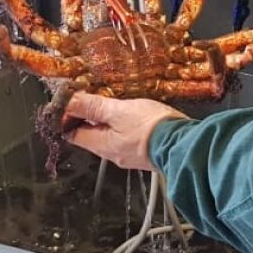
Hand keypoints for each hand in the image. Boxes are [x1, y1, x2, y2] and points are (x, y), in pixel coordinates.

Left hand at [62, 94, 185, 173]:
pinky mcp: (144, 152)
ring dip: (106, 121)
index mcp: (101, 146)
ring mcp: (128, 155)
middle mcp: (112, 154)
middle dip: (87, 118)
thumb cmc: (153, 128)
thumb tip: (68, 101)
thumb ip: (92, 106)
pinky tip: (133, 115)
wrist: (185, 144)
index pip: (72, 134)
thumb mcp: (119, 111)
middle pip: (90, 135)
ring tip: (113, 104)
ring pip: (108, 136)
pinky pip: (126, 138)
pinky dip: (123, 126)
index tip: (70, 102)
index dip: (67, 118)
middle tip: (91, 98)